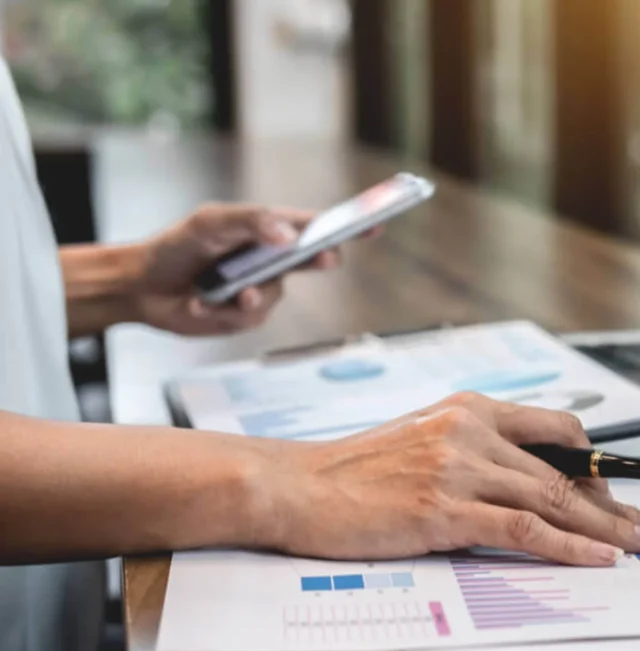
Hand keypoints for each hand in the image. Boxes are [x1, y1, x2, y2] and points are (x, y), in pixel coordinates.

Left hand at [133, 203, 366, 335]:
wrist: (142, 286)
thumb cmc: (178, 244)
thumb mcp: (212, 222)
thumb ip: (252, 222)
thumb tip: (288, 234)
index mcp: (268, 231)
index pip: (315, 226)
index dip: (348, 225)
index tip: (375, 222)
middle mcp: (271, 260)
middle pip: (312, 261)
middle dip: (319, 259)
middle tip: (323, 256)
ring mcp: (261, 289)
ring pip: (277, 295)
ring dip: (250, 293)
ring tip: (220, 290)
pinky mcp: (244, 316)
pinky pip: (251, 316)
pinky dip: (225, 310)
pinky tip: (200, 302)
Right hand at [258, 393, 639, 565]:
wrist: (295, 484)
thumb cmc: (355, 471)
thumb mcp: (423, 441)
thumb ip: (474, 452)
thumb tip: (525, 484)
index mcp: (469, 409)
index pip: (555, 431)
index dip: (596, 466)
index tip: (620, 493)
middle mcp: (471, 430)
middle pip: (564, 473)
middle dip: (616, 504)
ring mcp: (459, 468)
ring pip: (553, 500)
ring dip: (607, 528)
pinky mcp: (444, 509)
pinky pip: (523, 529)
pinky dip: (568, 545)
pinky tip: (597, 557)